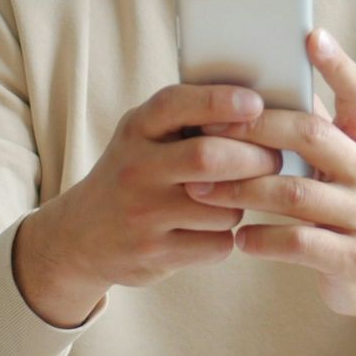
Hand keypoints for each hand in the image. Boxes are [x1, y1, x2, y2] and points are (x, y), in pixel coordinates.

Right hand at [16, 84, 281, 326]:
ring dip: (242, 202)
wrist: (81, 236)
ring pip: (223, 206)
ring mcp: (143, 214)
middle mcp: (135, 168)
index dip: (219, 101)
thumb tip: (259, 106)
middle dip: (254, 157)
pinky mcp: (154, 254)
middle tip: (274, 158)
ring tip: (233, 197)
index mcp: (136, 128)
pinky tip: (212, 228)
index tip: (255, 104)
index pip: (176, 104)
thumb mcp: (144, 135)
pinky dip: (227, 235)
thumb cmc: (134, 172)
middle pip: (209, 157)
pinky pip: (218, 243)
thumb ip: (187, 117)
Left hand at [186, 30, 355, 355]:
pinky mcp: (354, 258)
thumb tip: (258, 87)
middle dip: (256, 130)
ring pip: (295, 194)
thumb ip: (310, 131)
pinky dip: (262, 239)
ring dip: (242, 189)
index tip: (312, 34)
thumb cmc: (346, 205)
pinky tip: (238, 237)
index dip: (337, 63)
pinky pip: (299, 243)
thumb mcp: (340, 164)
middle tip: (209, 130)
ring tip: (202, 189)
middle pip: (312, 136)